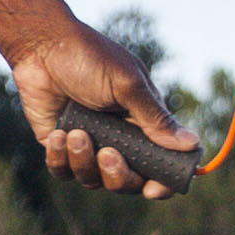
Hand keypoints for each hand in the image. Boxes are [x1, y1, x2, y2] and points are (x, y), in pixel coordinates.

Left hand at [12, 24, 197, 196]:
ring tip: (76, 134)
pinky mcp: (58, 146)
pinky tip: (58, 134)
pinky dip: (61, 158)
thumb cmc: (89, 58)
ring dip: (85, 161)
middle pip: (127, 182)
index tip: (153, 189)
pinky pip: (63, 171)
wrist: (43, 46)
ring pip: (93, 180)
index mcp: (141, 123)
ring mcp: (88, 144)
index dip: (160, 182)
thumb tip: (192, 144)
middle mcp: (117, 138)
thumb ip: (155, 119)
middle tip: (108, 154)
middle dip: (119, 176)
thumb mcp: (128, 86)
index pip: (159, 164)